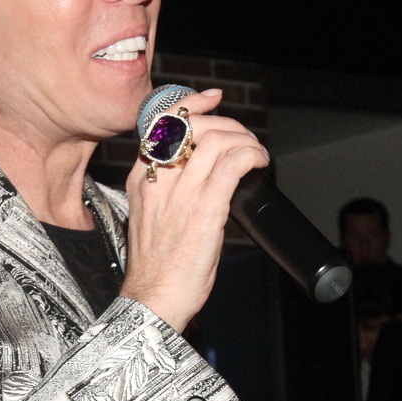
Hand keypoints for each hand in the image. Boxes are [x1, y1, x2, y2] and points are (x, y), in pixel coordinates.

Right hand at [121, 89, 268, 331]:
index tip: (213, 99)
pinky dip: (252, 156)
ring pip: (218, 140)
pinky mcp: (204, 210)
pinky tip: (259, 164)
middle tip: (246, 141)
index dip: (193, 104)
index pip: (164, 123)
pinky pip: (233, 165)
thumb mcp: (151, 218)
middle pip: (195, 126)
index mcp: (141, 180)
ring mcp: (181, 195)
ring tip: (256, 154)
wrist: (151, 301)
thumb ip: (169, 192)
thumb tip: (206, 176)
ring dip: (246, 140)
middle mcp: (157, 180)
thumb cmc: (156, 268)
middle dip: (230, 125)